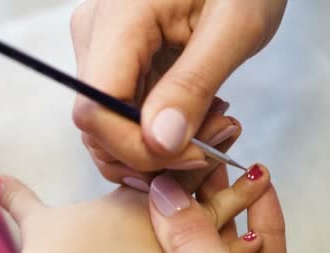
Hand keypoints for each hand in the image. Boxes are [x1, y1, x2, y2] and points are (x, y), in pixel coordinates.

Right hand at [71, 0, 286, 183]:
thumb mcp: (235, 28)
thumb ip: (193, 85)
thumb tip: (159, 142)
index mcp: (117, 20)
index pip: (95, 112)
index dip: (138, 149)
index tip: (194, 154)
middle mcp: (94, 34)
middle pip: (98, 127)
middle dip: (154, 152)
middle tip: (213, 141)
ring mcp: (101, 48)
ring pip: (108, 129)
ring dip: (157, 147)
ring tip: (211, 126)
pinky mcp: (115, 60)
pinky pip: (122, 115)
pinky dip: (158, 132)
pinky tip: (198, 115)